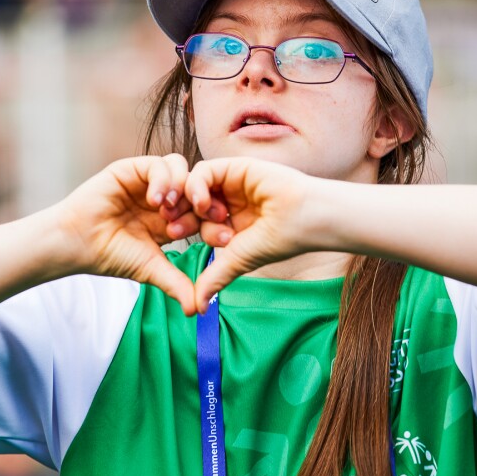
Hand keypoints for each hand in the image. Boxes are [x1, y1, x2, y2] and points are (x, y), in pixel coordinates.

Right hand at [55, 154, 201, 313]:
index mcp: (173, 218)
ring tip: (171, 211)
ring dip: (183, 187)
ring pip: (181, 168)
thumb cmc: (110, 255)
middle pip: (198, 186)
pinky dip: (162, 180)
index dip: (216, 221)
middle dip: (207, 201)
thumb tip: (198, 311)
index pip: (205, 211)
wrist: (77, 243)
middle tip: (208, 217)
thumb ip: (176, 284)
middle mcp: (164, 197)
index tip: (224, 238)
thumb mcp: (151, 269)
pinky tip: (155, 201)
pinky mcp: (131, 170)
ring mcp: (148, 181)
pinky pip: (157, 164)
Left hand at [184, 157, 316, 310]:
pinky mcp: (236, 167)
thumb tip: (196, 308)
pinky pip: (205, 171)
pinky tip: (202, 204)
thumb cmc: (281, 240)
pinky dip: (197, 186)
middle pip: (190, 202)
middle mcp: (229, 200)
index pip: (195, 220)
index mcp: (229, 220)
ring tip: (188, 217)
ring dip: (185, 201)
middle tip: (171, 229)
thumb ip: (215, 277)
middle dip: (178, 215)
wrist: (305, 219)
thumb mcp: (238, 260)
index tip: (172, 239)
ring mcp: (232, 183)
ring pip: (194, 185)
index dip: (183, 228)